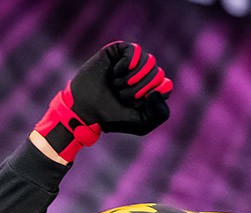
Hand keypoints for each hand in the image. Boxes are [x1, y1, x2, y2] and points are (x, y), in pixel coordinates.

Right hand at [34, 41, 172, 161]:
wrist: (85, 108)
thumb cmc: (112, 117)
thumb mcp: (142, 123)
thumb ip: (161, 113)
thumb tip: (163, 85)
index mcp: (151, 90)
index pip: (165, 85)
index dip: (151, 95)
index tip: (135, 104)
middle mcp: (144, 74)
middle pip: (157, 73)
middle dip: (139, 88)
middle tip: (122, 96)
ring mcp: (132, 61)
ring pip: (149, 61)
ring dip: (131, 78)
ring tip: (116, 86)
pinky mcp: (119, 50)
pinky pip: (135, 50)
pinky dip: (126, 64)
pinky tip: (115, 72)